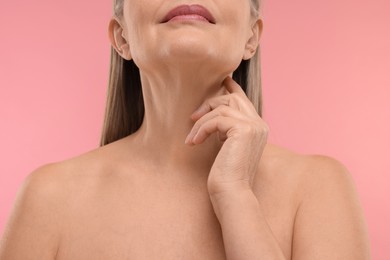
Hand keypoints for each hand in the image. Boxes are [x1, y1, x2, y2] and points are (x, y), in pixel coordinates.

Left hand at [185, 76, 269, 196]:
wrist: (231, 193)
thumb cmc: (226, 174)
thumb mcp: (227, 146)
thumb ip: (227, 129)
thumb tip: (215, 114)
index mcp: (258, 127)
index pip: (244, 100)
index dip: (232, 88)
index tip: (222, 79)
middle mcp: (260, 124)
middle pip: (232, 98)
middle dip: (210, 104)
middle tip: (193, 117)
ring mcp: (254, 126)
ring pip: (222, 108)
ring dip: (201, 121)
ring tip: (192, 137)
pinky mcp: (244, 130)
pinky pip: (216, 119)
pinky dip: (201, 129)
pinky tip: (194, 142)